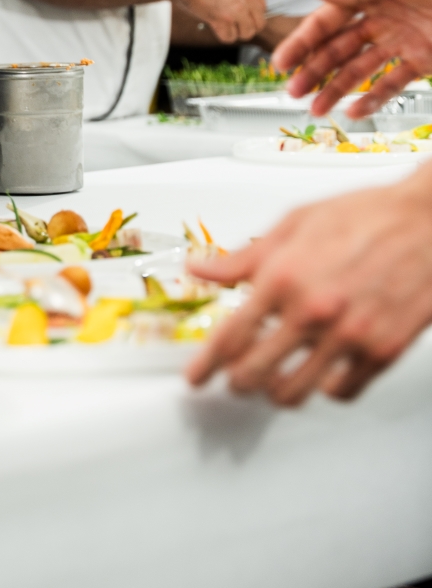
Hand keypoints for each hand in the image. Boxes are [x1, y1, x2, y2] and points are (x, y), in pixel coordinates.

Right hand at [172, 0, 265, 43]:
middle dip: (246, 27)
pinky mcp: (223, 20)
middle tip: (233, 25)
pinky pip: (229, 38)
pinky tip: (212, 24)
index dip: (250, 14)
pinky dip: (221, 35)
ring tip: (221, 24)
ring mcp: (237, 9)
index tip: (239, 16)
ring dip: (234, 32)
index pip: (262, 8)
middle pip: (259, 24)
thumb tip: (244, 9)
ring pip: (246, 33)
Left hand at [185, 165, 431, 403]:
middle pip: (254, 372)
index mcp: (284, 276)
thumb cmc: (365, 214)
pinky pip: (342, 392)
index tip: (197, 376)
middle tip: (232, 381)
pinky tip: (321, 374)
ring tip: (272, 383)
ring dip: (275, 392)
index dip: (206, 363)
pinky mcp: (382, 351)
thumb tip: (201, 269)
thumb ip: (244, 256)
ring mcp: (349, 336)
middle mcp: (313, 310)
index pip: (229, 334)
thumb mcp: (294, 223)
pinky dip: (325, 389)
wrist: (427, 222)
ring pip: (294, 392)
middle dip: (235, 382)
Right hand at [273, 0, 431, 117]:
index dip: (303, 41)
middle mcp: (383, 18)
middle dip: (312, 70)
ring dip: (335, 89)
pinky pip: (392, 84)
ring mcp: (402, 41)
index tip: (282, 61)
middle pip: (338, 48)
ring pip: (359, 70)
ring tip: (315, 109)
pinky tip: (355, 111)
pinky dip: (373, 98)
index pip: (327, 20)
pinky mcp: (423, 61)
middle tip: (292, 90)